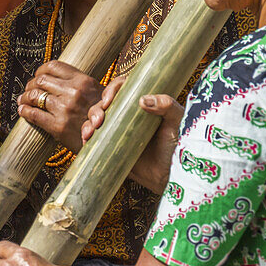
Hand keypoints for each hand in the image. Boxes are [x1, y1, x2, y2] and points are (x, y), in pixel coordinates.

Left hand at [17, 61, 102, 153]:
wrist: (109, 140)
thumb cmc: (108, 117)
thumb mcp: (103, 93)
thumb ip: (83, 84)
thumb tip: (61, 78)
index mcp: (83, 81)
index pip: (54, 66)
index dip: (41, 70)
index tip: (38, 76)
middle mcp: (74, 92)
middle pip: (41, 80)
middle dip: (31, 84)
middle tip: (28, 90)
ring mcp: (65, 109)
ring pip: (35, 96)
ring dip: (25, 97)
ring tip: (23, 100)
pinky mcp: (58, 126)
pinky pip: (34, 114)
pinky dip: (25, 111)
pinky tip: (23, 110)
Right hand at [83, 78, 183, 193]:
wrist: (172, 175)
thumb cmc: (179, 147)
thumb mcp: (177, 121)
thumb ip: (167, 105)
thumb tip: (142, 99)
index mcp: (143, 105)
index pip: (123, 89)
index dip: (112, 90)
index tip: (108, 100)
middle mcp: (128, 116)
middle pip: (104, 105)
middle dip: (96, 109)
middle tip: (98, 120)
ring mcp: (118, 132)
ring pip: (95, 121)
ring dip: (88, 123)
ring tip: (90, 132)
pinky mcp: (112, 148)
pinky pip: (94, 140)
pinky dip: (86, 138)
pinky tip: (86, 140)